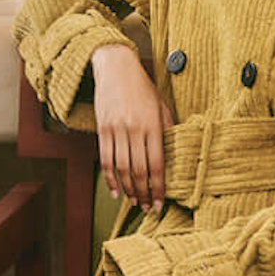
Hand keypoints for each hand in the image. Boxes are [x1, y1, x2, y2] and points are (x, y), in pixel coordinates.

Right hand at [91, 44, 172, 211]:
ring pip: (121, 168)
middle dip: (144, 193)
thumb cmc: (142, 87)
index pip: (157, 164)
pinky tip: (115, 191)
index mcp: (153, 125)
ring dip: (128, 189)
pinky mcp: (102, 128)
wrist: (116, 67)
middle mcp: (134, 129)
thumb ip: (167, 130)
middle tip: (147, 208)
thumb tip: (172, 156)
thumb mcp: (161, 106)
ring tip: (134, 201)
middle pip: (138, 170)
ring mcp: (116, 129)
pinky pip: (105, 159)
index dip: (158, 188)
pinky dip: (109, 178)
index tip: (160, 204)